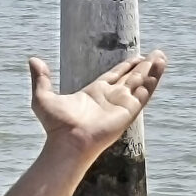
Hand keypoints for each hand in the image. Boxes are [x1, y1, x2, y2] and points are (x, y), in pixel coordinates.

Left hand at [28, 52, 166, 155]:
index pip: (115, 76)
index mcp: (95, 93)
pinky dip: (152, 81)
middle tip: (155, 54)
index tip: (137, 57)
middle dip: (143, 66)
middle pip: (131, 78)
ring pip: (140, 83)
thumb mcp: (43, 97)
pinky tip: (159, 70)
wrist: (68, 141)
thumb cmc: (56, 125)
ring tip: (161, 56)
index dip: (126, 66)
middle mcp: (111, 98)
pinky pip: (144, 94)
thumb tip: (33, 60)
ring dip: (152, 70)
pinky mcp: (129, 111)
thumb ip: (41, 78)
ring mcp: (121, 104)